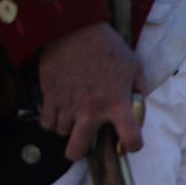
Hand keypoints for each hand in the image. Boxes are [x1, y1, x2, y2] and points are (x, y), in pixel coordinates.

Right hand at [37, 22, 145, 160]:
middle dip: (80, 153)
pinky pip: (47, 122)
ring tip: (73, 116)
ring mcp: (67, 107)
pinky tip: (59, 111)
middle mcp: (91, 112)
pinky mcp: (49, 99)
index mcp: (117, 104)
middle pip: (79, 150)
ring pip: (62, 134)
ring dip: (68, 128)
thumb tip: (138, 101)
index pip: (130, 138)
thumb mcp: (133, 65)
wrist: (74, 31)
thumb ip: (138, 86)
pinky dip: (52, 120)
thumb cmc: (108, 47)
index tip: (130, 143)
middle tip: (84, 147)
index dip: (133, 144)